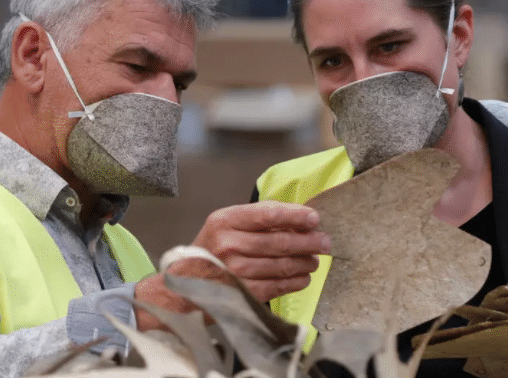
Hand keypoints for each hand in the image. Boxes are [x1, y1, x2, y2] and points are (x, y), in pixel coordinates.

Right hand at [131, 201, 328, 330]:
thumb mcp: (226, 226)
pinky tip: (303, 278)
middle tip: (325, 243)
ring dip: (304, 263)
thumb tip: (300, 220)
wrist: (182, 285)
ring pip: (281, 265)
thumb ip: (259, 219)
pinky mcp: (240, 293)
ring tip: (314, 261)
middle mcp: (227, 244)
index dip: (295, 216)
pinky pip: (276, 286)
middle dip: (308, 242)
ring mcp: (233, 271)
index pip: (268, 214)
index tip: (315, 219)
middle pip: (279, 242)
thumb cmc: (211, 251)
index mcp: (225, 220)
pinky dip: (295, 282)